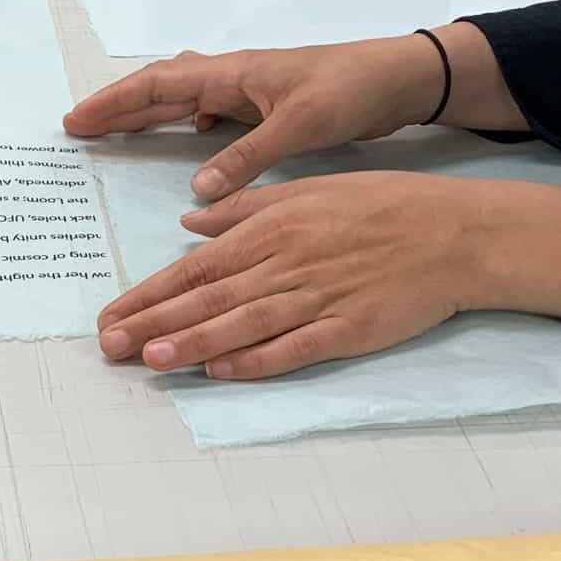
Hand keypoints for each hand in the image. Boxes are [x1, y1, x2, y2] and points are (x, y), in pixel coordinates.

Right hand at [64, 25, 527, 199]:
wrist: (400, 80)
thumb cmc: (351, 91)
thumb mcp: (300, 125)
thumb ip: (247, 155)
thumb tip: (197, 189)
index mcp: (231, 75)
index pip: (157, 86)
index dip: (114, 104)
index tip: (76, 122)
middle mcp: (232, 79)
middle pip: (160, 88)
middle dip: (118, 106)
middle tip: (79, 127)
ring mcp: (247, 92)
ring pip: (182, 98)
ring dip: (147, 113)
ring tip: (115, 133)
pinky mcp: (265, 107)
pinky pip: (208, 112)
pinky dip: (186, 124)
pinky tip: (187, 145)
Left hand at [96, 172, 560, 378]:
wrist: (452, 232)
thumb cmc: (378, 204)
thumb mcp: (305, 189)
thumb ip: (244, 209)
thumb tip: (189, 222)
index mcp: (269, 230)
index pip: (193, 268)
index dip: (147, 292)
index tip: (110, 313)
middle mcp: (283, 265)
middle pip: (206, 299)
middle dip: (152, 322)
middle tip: (108, 346)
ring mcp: (314, 299)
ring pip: (240, 325)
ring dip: (191, 343)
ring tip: (148, 358)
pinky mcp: (346, 329)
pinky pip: (292, 348)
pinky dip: (254, 360)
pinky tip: (219, 371)